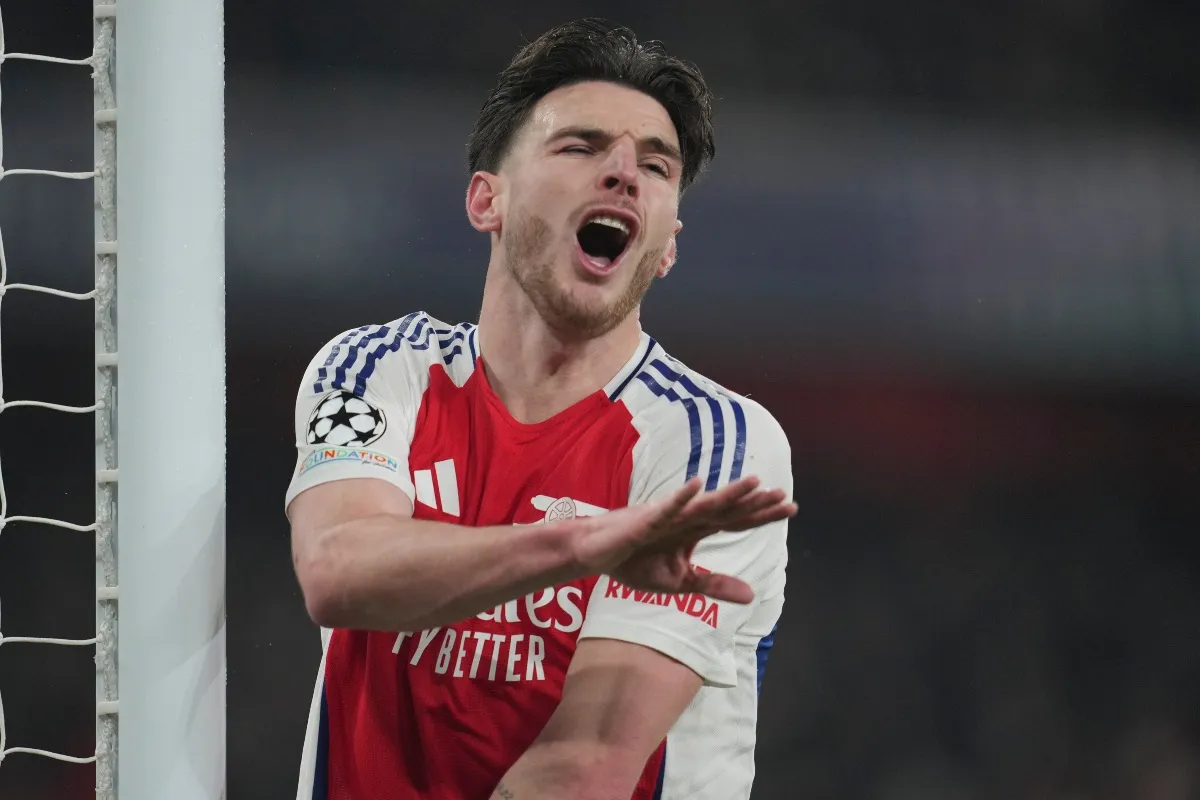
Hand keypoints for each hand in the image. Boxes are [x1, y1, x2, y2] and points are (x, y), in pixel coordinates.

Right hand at [570, 477, 795, 603]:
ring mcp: (668, 516)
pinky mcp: (646, 519)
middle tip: (785, 495)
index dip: (762, 515)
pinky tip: (696, 484)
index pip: (736, 521)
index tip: (791, 508)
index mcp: (696, 530)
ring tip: (753, 482)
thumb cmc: (635, 561)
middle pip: (728, 510)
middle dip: (755, 503)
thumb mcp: (681, 581)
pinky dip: (680, 497)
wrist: (597, 554)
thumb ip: (714, 584)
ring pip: (704, 504)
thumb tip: (752, 596)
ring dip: (728, 493)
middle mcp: (687, 517)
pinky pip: (666, 508)